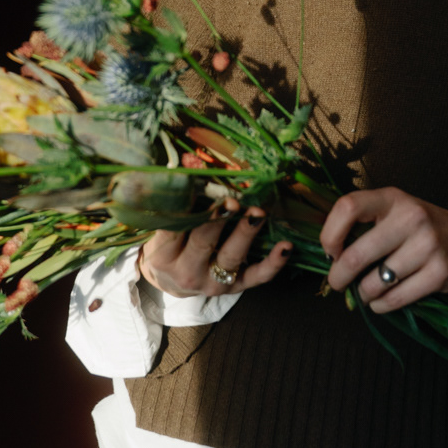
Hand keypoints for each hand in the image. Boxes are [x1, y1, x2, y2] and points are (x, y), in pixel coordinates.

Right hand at [140, 199, 291, 297]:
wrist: (174, 285)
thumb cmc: (169, 249)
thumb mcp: (161, 231)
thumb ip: (174, 204)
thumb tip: (187, 161)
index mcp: (164, 257)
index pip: (173, 231)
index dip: (185, 210)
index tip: (193, 188)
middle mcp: (188, 273)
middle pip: (203, 243)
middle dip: (218, 221)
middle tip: (230, 201)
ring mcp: (214, 282)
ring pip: (232, 257)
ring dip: (245, 234)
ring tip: (257, 214)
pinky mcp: (236, 287)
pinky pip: (258, 276)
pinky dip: (274, 263)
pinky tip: (286, 245)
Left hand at [321, 188, 447, 311]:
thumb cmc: (419, 227)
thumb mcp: (394, 211)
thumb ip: (364, 223)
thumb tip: (329, 255)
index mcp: (392, 199)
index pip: (348, 207)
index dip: (330, 234)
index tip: (330, 251)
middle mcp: (410, 217)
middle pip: (356, 254)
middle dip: (339, 276)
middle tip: (338, 282)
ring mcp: (428, 245)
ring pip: (376, 282)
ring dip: (363, 294)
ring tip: (366, 292)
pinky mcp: (440, 273)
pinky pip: (397, 298)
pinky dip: (381, 305)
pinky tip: (380, 302)